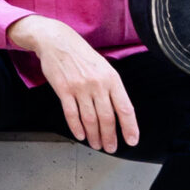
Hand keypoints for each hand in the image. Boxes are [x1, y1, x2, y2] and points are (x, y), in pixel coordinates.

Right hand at [11, 16, 139, 152]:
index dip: (129, 127)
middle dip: (110, 136)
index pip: (125, 108)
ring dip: (94, 135)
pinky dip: (76, 127)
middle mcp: (98, 84)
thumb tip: (118, 111)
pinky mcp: (63, 89)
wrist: (57, 42)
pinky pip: (71, 113)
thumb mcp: (104, 67)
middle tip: (110, 148)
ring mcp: (80, 87)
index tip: (131, 141)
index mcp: (112, 79)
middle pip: (107, 117)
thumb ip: (111, 88)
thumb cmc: (82, 55)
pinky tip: (80, 135)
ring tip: (97, 144)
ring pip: (90, 118)